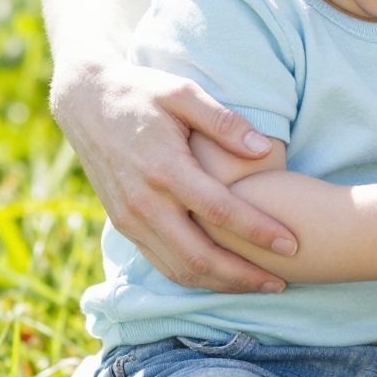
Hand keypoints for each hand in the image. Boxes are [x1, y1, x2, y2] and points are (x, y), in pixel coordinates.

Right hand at [51, 58, 297, 292]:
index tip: (292, 244)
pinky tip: (222, 277)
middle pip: (201, 256)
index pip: (221, 212)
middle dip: (244, 276)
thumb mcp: (183, 92)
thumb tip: (262, 149)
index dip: (259, 232)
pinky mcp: (123, 224)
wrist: (85, 101)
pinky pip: (161, 263)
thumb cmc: (142, 91)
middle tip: (282, 283)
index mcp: (164, 168)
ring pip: (180, 269)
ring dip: (221, 285)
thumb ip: (224, 122)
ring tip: (259, 285)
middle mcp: (145, 202)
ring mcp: (131, 218)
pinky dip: (194, 277)